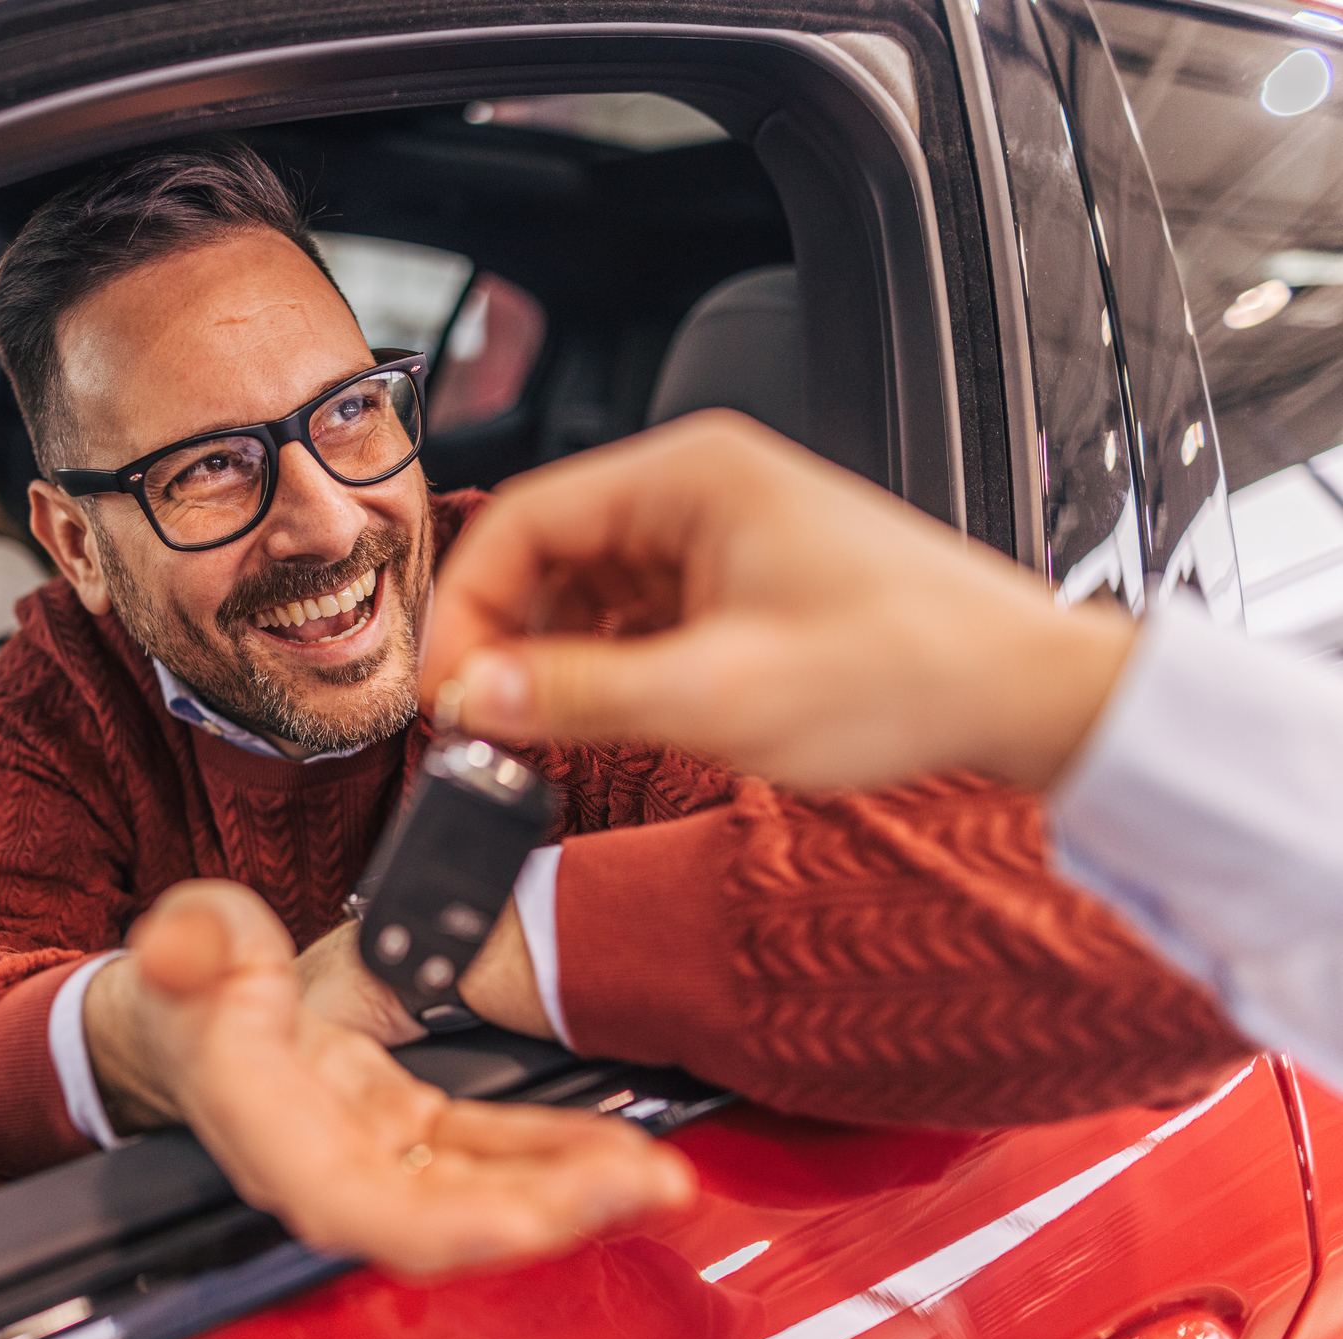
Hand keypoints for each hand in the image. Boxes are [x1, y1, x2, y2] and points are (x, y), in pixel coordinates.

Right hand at [95, 881, 695, 1275]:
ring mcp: (375, 1150)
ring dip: (569, 1189)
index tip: (528, 1219)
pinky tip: (614, 1149)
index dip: (443, 1223)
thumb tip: (189, 948)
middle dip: (544, 1209)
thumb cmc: (189, 983)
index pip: (354, 1202)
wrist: (188, 1013)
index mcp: (269, 1127)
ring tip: (655, 1176)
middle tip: (640, 1183)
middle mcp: (327, 1161)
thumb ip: (191, 942)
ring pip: (478, 1191)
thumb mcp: (188, 938)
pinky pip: (488, 1150)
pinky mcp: (408, 1128)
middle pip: (441, 1217)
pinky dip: (553, 1152)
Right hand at [420, 410, 1136, 791]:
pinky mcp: (740, 584)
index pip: (523, 519)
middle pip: (548, 551)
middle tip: (480, 718)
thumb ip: (580, 695)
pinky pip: (635, 616)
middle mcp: (699, 490)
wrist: (1024, 693)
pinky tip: (595, 718)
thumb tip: (475, 695)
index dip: (466, 606)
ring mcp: (720, 536)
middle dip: (504, 636)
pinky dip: (603, 666)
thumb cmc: (908, 668)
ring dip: (552, 657)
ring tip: (532, 730)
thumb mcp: (719, 695)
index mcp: (689, 477)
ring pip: (588, 588)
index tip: (446, 684)